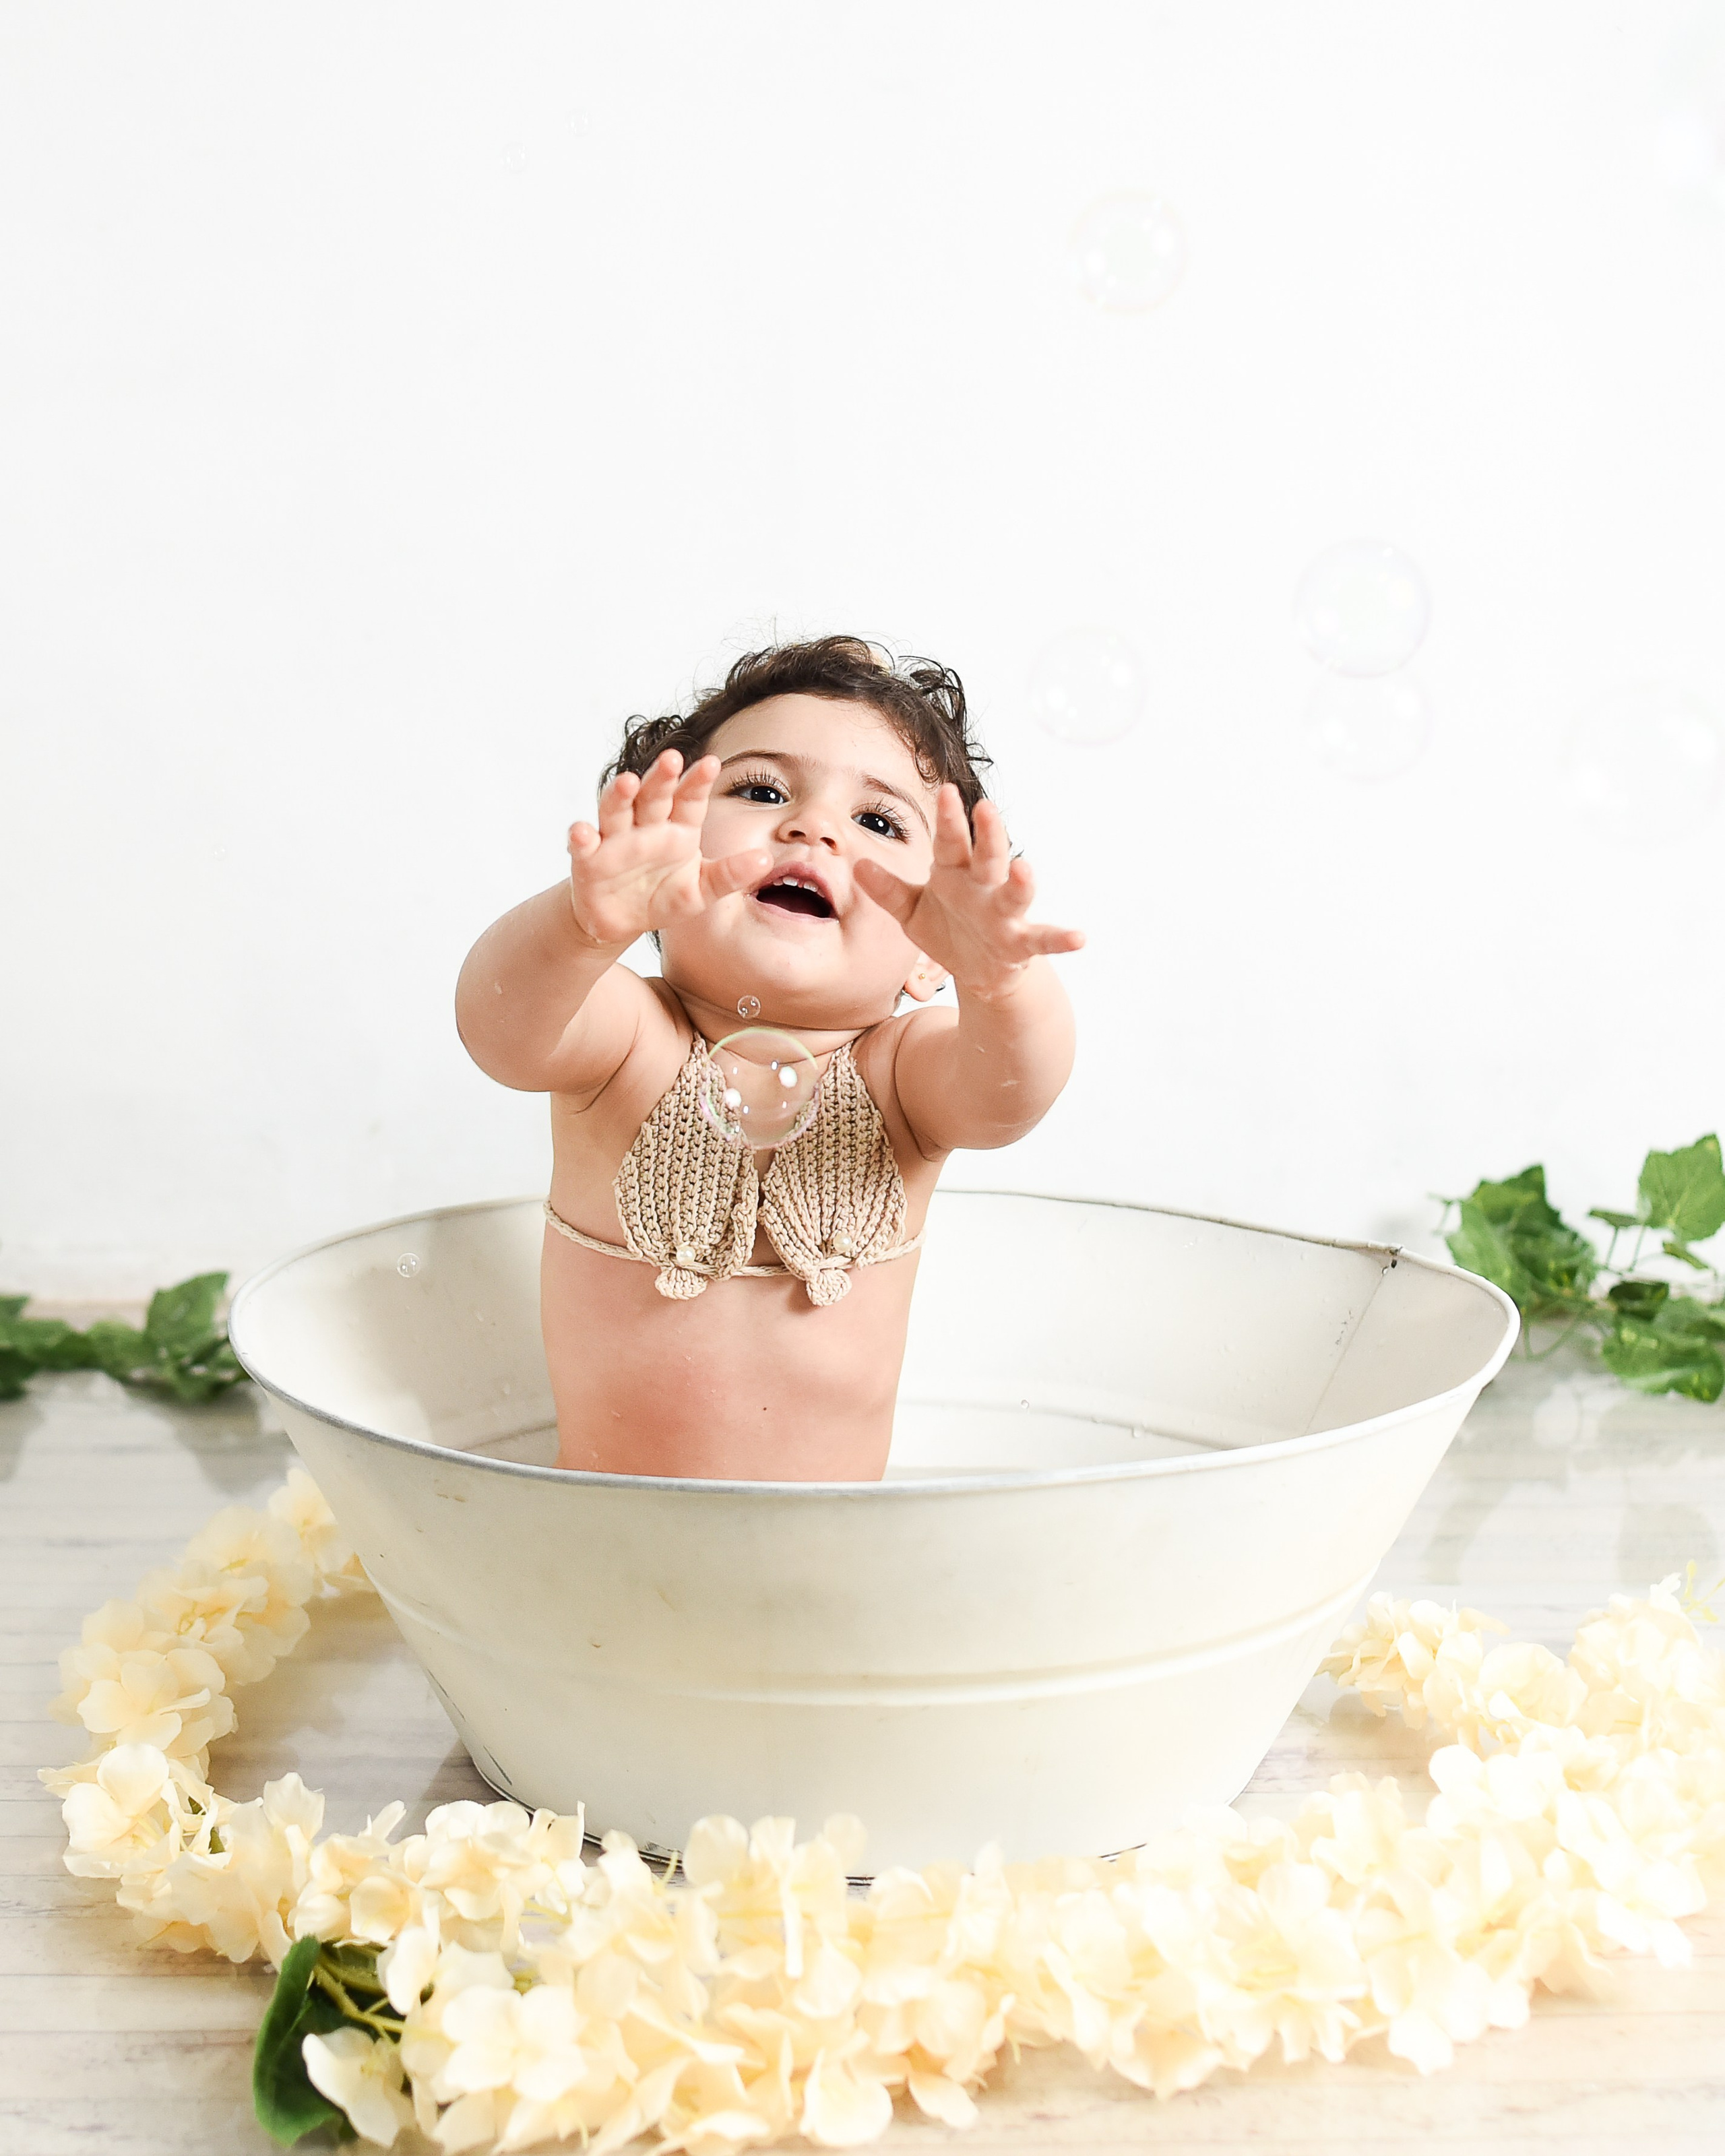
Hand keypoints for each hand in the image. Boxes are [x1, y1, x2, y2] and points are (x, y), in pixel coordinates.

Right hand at [565, 752, 769, 948]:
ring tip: (627, 782)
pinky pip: (582, 845)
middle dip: (661, 777)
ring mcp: (615, 840)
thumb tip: (764, 860)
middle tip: (672, 758)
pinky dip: (579, 837)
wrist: (621, 921)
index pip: (689, 800)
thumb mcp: (701, 891)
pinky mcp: (588, 860)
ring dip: (619, 795)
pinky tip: (581, 830)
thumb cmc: (663, 897)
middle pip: (653, 796)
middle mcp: (646, 827)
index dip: (698, 782)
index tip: (713, 763)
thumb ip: (730, 875)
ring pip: (616, 811)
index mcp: (677, 830)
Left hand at [852, 787, 1083, 996]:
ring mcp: (1005, 915)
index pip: (951, 843)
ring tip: (1024, 868)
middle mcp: (984, 888)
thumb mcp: (911, 912)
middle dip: (987, 835)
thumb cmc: (949, 930)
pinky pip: (1043, 939)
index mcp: (956, 874)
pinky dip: (1062, 939)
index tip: (945, 791)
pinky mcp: (1020, 943)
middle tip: (985, 808)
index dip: (949, 819)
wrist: (980, 971)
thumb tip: (856, 866)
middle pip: (987, 857)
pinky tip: (1080, 937)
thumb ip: (888, 890)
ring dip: (1021, 883)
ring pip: (1015, 895)